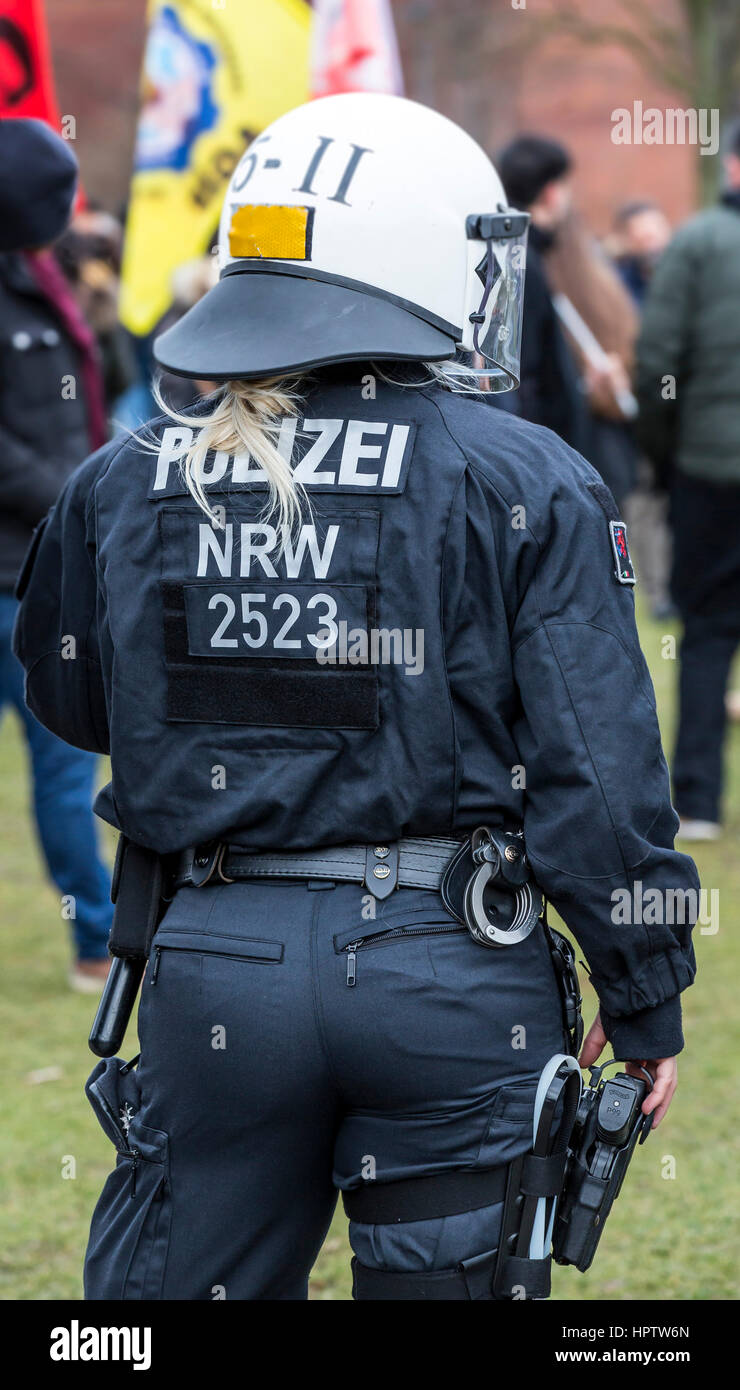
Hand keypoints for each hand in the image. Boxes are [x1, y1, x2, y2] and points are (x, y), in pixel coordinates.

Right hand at [578, 1011, 677, 1127]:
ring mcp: (662, 1055)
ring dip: (658, 1105)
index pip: (644, 1078)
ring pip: (665, 1086)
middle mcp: (653, 1056)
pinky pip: (666, 1080)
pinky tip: (648, 1106)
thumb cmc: (622, 1007)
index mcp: (641, 1053)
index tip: (632, 1108)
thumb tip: (580, 1063)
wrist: (633, 992)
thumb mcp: (603, 1031)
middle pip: (658, 1086)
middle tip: (644, 1125)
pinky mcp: (667, 1054)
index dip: (640, 1094)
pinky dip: (658, 1094)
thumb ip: (593, 1047)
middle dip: (653, 1106)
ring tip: (648, 1121)